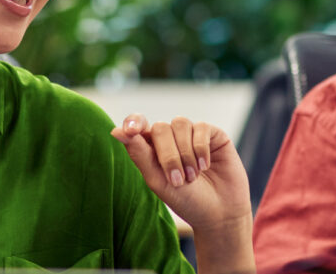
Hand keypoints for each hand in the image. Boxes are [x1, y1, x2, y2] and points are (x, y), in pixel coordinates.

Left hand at [111, 114, 251, 232]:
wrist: (220, 213)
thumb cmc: (186, 200)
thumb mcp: (158, 180)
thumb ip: (139, 154)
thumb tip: (115, 131)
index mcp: (152, 148)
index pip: (138, 125)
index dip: (133, 122)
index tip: (131, 131)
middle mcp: (171, 138)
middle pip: (160, 128)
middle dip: (168, 155)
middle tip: (178, 180)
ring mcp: (192, 134)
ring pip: (180, 124)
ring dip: (185, 154)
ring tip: (193, 177)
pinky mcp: (213, 134)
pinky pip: (201, 127)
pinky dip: (201, 149)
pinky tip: (205, 166)